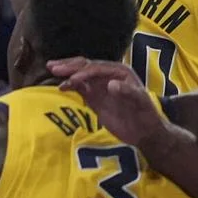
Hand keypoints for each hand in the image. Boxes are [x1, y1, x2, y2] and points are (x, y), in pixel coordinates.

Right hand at [48, 58, 167, 149]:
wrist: (144, 132)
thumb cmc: (146, 115)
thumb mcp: (140, 102)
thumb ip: (127, 92)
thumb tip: (111, 84)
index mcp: (120, 71)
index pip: (98, 68)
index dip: (85, 72)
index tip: (73, 78)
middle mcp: (108, 75)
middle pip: (86, 67)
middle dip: (70, 66)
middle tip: (53, 66)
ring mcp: (100, 86)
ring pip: (80, 75)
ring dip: (67, 72)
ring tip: (52, 69)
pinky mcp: (94, 97)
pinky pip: (79, 87)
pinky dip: (70, 85)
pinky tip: (61, 86)